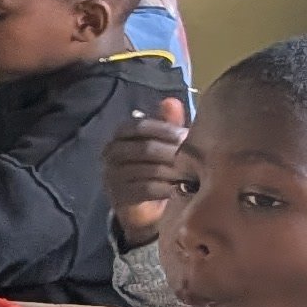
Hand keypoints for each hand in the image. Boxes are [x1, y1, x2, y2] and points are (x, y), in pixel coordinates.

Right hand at [106, 96, 191, 248]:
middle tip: (195, 158)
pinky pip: (144, 188)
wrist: (144, 205)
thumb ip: (168, 123)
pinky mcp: (118, 196)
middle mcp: (111, 152)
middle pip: (144, 148)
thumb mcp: (164, 142)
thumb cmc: (156, 166)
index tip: (185, 136)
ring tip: (192, 174)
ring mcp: (112, 175)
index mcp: (121, 135)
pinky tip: (179, 189)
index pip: (138, 126)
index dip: (162, 129)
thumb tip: (171, 100)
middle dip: (172, 153)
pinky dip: (164, 188)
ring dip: (172, 172)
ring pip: (146, 169)